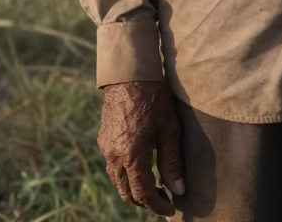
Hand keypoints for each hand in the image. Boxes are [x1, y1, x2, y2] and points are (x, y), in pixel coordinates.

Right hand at [98, 80, 184, 215]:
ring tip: (153, 184)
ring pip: (117, 180)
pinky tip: (140, 165)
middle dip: (144, 200)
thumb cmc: (154, 98)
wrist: (129, 73)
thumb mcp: (169, 129)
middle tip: (163, 198)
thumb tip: (178, 189)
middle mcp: (114, 156)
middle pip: (126, 192)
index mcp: (131, 156)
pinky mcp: (103, 138)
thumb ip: (171, 162)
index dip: (157, 205)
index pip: (142, 194)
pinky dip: (125, 173)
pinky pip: (112, 165)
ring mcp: (106, 147)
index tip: (170, 209)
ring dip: (133, 187)